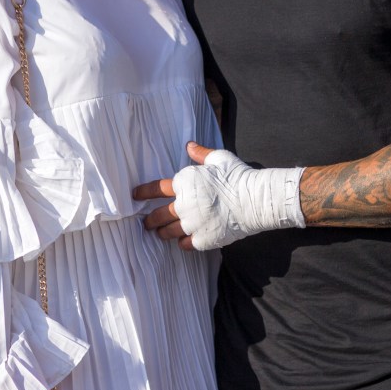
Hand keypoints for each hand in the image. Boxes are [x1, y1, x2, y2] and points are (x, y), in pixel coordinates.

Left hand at [136, 142, 305, 250]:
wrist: (255, 200)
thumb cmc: (237, 175)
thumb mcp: (218, 158)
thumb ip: (200, 153)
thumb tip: (189, 145)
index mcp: (184, 182)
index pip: (155, 189)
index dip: (143, 192)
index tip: (135, 196)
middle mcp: (183, 204)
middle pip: (157, 215)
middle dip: (149, 220)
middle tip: (146, 224)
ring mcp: (191, 224)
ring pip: (168, 232)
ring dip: (162, 233)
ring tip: (160, 234)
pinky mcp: (202, 239)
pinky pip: (185, 244)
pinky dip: (183, 243)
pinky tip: (183, 242)